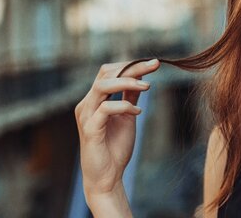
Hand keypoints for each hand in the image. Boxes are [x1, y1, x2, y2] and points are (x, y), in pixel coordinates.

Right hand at [74, 58, 159, 197]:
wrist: (107, 177)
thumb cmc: (115, 147)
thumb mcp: (127, 116)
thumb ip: (130, 97)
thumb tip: (141, 77)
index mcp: (94, 99)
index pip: (108, 72)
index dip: (130, 65)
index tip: (154, 63)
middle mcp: (86, 104)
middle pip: (106, 74)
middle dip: (132, 67)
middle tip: (154, 67)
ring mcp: (86, 116)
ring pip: (102, 86)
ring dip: (127, 82)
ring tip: (147, 87)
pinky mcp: (90, 130)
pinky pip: (105, 108)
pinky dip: (124, 106)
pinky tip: (138, 112)